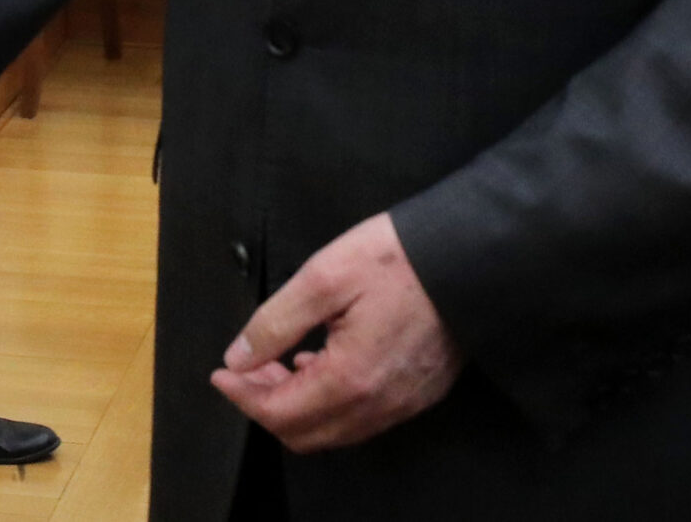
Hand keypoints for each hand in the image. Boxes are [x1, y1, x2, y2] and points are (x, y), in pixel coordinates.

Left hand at [208, 213, 461, 451]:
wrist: (469, 257)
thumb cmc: (395, 260)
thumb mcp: (322, 278)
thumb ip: (275, 322)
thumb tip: (237, 358)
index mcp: (350, 380)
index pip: (280, 414)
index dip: (242, 396)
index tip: (221, 373)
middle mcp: (378, 405)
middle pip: (305, 433)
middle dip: (266, 404)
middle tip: (246, 368)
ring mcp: (403, 404)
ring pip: (335, 430)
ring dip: (298, 406)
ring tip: (278, 364)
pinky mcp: (420, 394)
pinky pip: (363, 418)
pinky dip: (331, 403)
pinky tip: (320, 363)